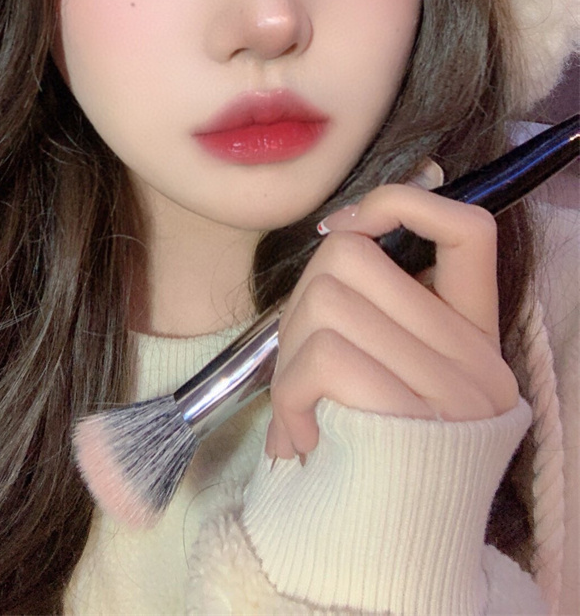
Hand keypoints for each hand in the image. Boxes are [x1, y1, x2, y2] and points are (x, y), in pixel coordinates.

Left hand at [265, 184, 519, 460]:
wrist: (375, 561)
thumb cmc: (361, 458)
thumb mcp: (379, 376)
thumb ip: (371, 311)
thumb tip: (337, 232)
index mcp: (473, 337)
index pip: (468, 227)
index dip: (401, 203)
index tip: (345, 230)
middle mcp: (475, 360)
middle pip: (351, 257)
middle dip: (299, 301)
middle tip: (301, 364)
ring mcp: (450, 389)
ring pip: (325, 298)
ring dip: (289, 354)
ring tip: (302, 408)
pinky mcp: (410, 416)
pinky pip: (320, 356)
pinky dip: (289, 393)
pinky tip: (301, 437)